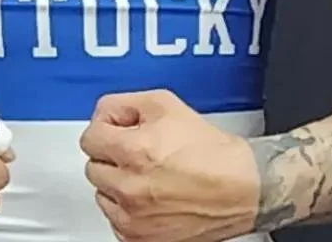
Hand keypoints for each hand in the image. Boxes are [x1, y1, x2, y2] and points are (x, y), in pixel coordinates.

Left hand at [79, 89, 257, 241]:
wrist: (241, 188)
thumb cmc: (211, 151)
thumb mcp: (165, 104)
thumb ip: (124, 103)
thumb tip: (104, 114)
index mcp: (135, 151)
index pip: (89, 137)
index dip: (106, 126)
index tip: (117, 128)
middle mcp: (130, 187)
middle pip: (93, 165)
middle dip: (112, 153)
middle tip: (136, 148)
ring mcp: (134, 218)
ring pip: (102, 193)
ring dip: (117, 181)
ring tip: (146, 172)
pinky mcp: (141, 238)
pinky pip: (116, 219)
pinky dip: (127, 207)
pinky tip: (148, 194)